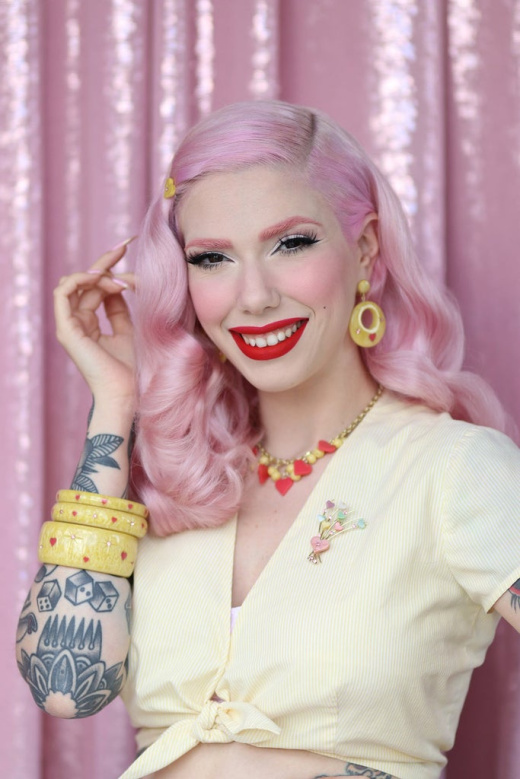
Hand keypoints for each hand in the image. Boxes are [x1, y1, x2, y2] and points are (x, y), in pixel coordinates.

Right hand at [53, 240, 137, 406]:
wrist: (126, 393)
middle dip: (105, 262)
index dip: (111, 268)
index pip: (95, 288)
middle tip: (125, 245)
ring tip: (120, 278)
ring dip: (97, 273)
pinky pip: (63, 293)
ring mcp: (69, 326)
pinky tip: (104, 279)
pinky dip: (81, 280)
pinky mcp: (66, 329)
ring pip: (73, 283)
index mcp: (89, 324)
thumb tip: (120, 283)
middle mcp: (76, 323)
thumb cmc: (132, 368)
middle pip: (85, 282)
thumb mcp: (129, 330)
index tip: (129, 249)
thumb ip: (120, 308)